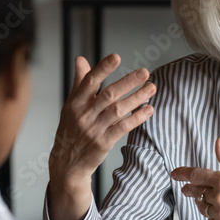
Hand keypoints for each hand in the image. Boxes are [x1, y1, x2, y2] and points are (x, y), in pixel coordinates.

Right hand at [47, 55, 154, 219]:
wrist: (66, 163)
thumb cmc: (71, 129)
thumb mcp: (71, 105)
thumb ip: (79, 82)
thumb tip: (81, 59)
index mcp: (75, 102)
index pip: (90, 81)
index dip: (103, 68)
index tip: (116, 57)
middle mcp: (84, 114)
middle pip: (108, 94)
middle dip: (128, 82)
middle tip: (145, 72)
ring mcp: (94, 129)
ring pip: (118, 110)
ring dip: (137, 98)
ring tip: (152, 88)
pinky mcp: (103, 142)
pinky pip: (122, 128)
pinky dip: (136, 118)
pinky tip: (148, 110)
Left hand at [172, 138, 219, 219]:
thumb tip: (218, 142)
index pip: (196, 175)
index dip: (183, 173)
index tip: (175, 173)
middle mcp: (219, 197)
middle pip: (195, 192)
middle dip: (189, 189)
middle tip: (187, 188)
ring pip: (202, 206)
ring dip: (203, 201)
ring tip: (213, 199)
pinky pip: (210, 219)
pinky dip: (214, 215)